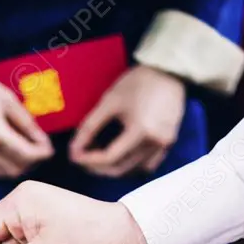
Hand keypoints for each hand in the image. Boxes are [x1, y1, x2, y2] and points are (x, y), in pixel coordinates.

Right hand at [0, 75, 53, 182]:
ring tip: (17, 153)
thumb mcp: (6, 99)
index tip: (48, 148)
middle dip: (30, 162)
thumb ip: (25, 122)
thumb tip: (41, 140)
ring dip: (12, 167)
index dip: (43, 153)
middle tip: (34, 150)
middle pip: (15, 169)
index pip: (29, 155)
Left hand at [69, 66, 184, 176]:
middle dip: (97, 168)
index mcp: (141, 130)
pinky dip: (131, 165)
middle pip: (121, 169)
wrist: (170, 72)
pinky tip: (120, 155)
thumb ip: (90, 127)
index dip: (88, 160)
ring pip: (134, 171)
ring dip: (114, 168)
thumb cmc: (139, 82)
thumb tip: (74, 149)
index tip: (74, 156)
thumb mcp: (110, 101)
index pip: (109, 157)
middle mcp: (155, 143)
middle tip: (83, 158)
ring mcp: (164, 145)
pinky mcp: (169, 144)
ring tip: (99, 155)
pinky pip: (148, 165)